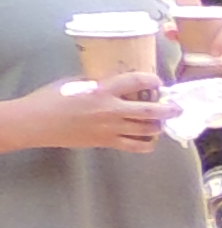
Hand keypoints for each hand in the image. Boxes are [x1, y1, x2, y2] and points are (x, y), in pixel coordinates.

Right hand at [11, 74, 167, 150]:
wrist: (36, 123)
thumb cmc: (52, 98)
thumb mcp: (75, 82)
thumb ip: (98, 82)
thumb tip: (115, 81)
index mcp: (102, 90)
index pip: (136, 82)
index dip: (152, 81)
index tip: (158, 82)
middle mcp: (111, 110)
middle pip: (151, 111)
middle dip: (170, 109)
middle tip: (177, 107)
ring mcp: (111, 129)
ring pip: (147, 130)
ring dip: (159, 126)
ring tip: (163, 122)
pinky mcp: (107, 143)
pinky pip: (135, 146)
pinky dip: (147, 144)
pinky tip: (150, 140)